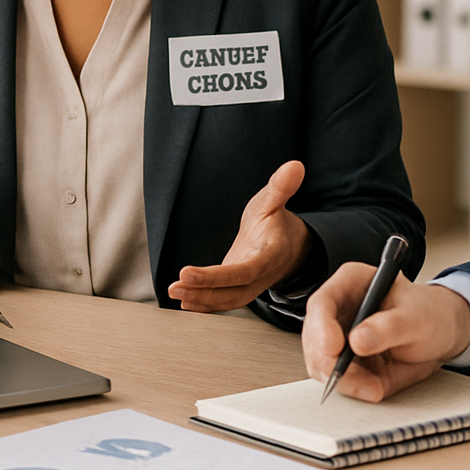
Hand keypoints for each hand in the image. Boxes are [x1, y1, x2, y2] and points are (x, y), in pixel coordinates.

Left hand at [169, 160, 312, 312]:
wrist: (288, 244)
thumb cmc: (275, 221)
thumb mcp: (274, 201)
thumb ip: (281, 186)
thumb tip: (294, 166)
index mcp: (270, 254)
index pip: (244, 271)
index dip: (217, 276)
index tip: (188, 272)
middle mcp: (261, 275)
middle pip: (233, 291)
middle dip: (203, 291)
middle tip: (176, 287)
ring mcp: (250, 285)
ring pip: (227, 299)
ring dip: (201, 300)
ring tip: (176, 293)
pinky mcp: (239, 288)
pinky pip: (223, 300)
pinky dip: (205, 304)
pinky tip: (185, 300)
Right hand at [301, 263, 469, 401]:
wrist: (442, 333)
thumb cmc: (430, 314)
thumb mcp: (417, 317)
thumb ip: (389, 327)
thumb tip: (358, 340)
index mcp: (352, 283)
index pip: (323, 302)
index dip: (321, 326)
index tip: (333, 347)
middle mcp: (339, 309)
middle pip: (315, 337)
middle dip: (330, 362)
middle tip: (354, 378)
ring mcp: (339, 336)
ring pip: (321, 363)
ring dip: (344, 380)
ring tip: (374, 386)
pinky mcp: (346, 361)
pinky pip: (339, 380)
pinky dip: (354, 388)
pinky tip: (375, 387)